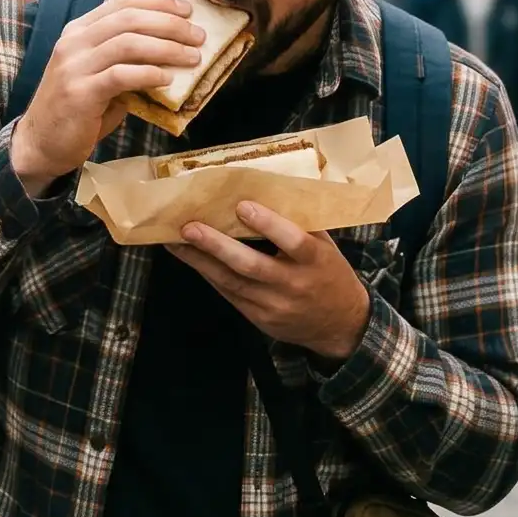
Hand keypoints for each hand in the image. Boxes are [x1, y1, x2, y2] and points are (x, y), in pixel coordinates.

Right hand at [9, 0, 203, 193]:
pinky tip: (168, 79)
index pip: (123, 2)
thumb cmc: (79, 111)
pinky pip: (120, 75)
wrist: (41, 144)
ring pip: (127, 43)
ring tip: (192, 57)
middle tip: (198, 36)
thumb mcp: (101, 76)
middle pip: (129, 18)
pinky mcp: (79, 93)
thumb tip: (173, 51)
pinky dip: (148, 74)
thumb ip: (127, 60)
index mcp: (79, 31)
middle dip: (170, 24)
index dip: (158, 2)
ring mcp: (73, 66)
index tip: (187, 10)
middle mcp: (74, 42)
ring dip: (166, 48)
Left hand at [171, 201, 371, 362]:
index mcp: (316, 261)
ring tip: (176, 242)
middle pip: (251, 266)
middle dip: (217, 246)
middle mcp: (293, 285)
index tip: (242, 206)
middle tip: (189, 227)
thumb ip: (301, 224)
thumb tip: (267, 190)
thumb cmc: (330, 275)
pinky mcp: (259, 319)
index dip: (268, 224)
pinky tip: (192, 260)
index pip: (292, 241)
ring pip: (232, 282)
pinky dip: (209, 275)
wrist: (341, 326)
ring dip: (201, 261)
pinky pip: (230, 295)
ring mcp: (274, 306)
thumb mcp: (326, 247)